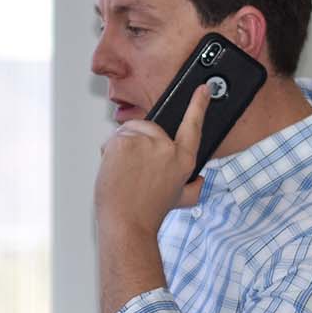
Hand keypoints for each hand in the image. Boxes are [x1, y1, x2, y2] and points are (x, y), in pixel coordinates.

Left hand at [94, 84, 210, 240]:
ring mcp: (146, 143)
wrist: (127, 223)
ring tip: (124, 174)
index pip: (193, 126)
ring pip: (128, 133)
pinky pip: (113, 139)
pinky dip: (109, 153)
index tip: (203, 89)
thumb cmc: (148, 214)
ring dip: (121, 150)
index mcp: (183, 160)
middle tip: (134, 170)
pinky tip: (115, 171)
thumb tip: (201, 181)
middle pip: (149, 128)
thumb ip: (193, 188)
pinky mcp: (126, 142)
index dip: (198, 105)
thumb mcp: (180, 200)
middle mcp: (167, 148)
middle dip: (137, 143)